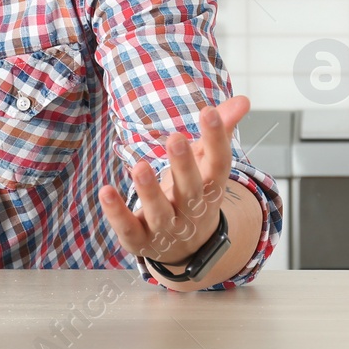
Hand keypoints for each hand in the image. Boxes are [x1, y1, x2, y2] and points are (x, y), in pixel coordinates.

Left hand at [98, 95, 249, 266]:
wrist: (187, 248)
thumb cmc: (195, 192)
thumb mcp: (208, 163)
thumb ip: (221, 129)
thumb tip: (243, 100)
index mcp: (212, 188)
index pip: (220, 164)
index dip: (216, 139)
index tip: (208, 112)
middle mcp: (193, 211)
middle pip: (191, 190)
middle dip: (184, 165)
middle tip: (176, 137)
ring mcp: (167, 229)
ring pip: (160, 213)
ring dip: (149, 191)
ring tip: (139, 167)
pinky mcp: (141, 240)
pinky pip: (129, 229)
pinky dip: (117, 213)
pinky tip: (106, 191)